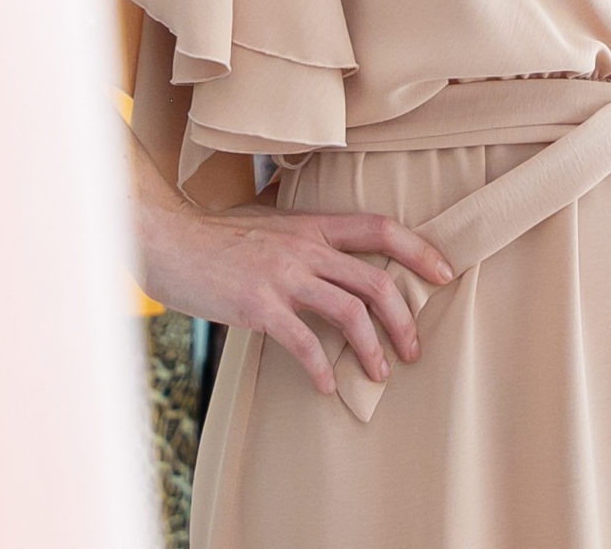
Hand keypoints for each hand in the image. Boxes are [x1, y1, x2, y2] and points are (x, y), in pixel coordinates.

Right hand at [141, 199, 454, 396]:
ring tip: (380, 374)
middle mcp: (305, 247)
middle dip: (405, 319)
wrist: (166, 240)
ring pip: (350, 312)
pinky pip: (303, 341)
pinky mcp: (258, 305)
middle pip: (376, 280)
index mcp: (311, 225)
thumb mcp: (267, 224)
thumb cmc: (214, 238)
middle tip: (415, 348)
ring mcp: (283, 276)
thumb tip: (330, 259)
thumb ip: (302, 238)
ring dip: (373, 349)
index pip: (380, 228)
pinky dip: (322, 367)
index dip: (419, 249)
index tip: (444, 273)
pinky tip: (326, 385)